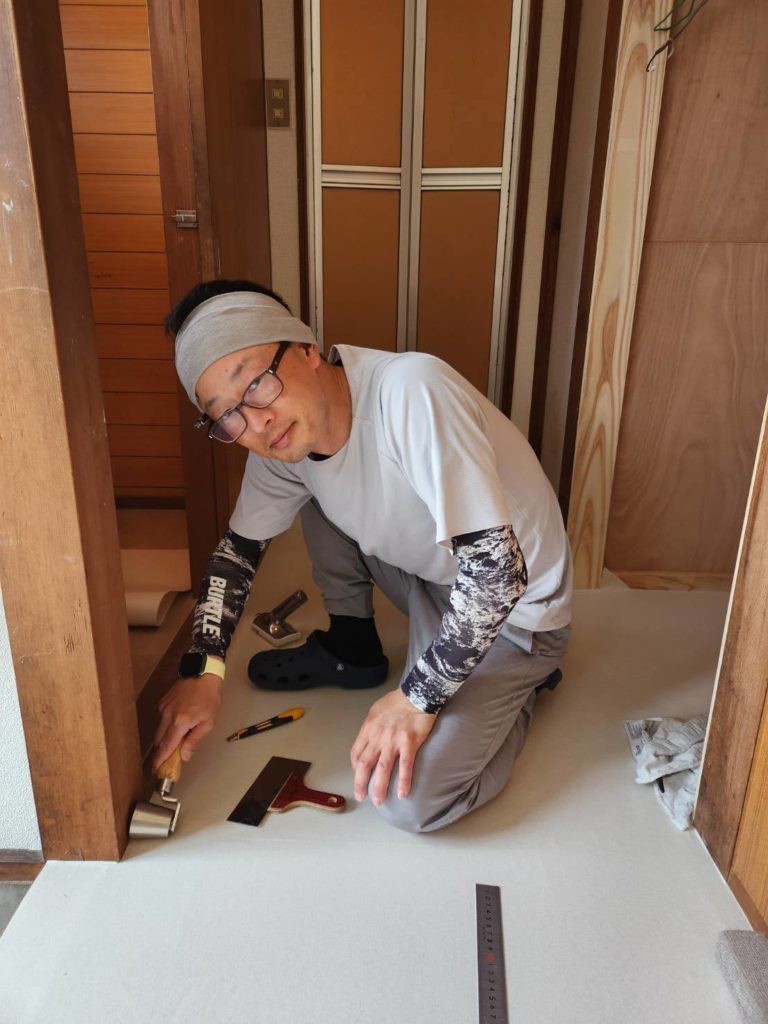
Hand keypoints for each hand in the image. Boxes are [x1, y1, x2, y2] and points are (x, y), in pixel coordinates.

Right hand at [152, 674, 222, 770]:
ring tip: (176, 741)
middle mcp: (168, 715)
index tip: (156, 769)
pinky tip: (177, 724)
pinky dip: (167, 725)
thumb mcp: (208, 722)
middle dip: (162, 751)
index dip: (160, 759)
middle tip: (167, 760)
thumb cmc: (209, 696)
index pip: (166, 746)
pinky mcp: (162, 702)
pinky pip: (161, 719)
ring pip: (159, 730)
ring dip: (165, 738)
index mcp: (180, 722)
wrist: (203, 673)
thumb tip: (184, 755)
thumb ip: (194, 740)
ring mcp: (163, 708)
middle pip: (159, 740)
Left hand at [350, 688, 436, 805]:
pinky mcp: (409, 744)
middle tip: (361, 796)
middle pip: (364, 765)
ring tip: (378, 801)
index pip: (356, 753)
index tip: (359, 775)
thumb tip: (370, 738)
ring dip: (379, 788)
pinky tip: (402, 794)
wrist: (417, 693)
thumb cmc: (398, 700)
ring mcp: (393, 741)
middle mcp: (378, 737)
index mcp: (368, 728)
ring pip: (382, 770)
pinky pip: (405, 766)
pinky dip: (403, 782)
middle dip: (360, 783)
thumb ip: (372, 726)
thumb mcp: (376, 710)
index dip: (355, 767)